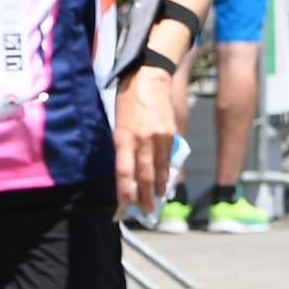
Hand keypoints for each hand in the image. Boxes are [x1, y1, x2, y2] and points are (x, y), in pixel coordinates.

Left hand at [114, 67, 179, 212]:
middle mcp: (142, 140)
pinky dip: (167, 172)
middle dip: (144, 196)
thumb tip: (127, 168)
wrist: (149, 76)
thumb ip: (122, 145)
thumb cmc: (127, 98)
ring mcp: (159, 137)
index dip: (125, 193)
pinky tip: (166, 182)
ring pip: (159, 170)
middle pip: (143, 176)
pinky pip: (169, 158)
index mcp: (124, 137)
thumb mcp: (117, 122)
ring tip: (156, 201)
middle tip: (145, 212)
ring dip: (157, 188)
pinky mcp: (171, 133)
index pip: (124, 173)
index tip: (124, 208)